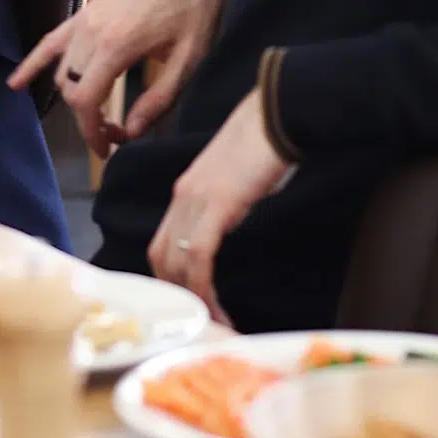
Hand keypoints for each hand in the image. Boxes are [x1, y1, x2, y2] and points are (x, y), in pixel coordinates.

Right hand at [8, 0, 229, 158]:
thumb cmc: (195, 5)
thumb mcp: (190, 59)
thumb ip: (159, 100)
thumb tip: (130, 132)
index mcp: (117, 44)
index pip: (85, 101)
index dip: (93, 133)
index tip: (108, 150)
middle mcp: (92, 32)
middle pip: (72, 91)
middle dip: (88, 120)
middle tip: (116, 135)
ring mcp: (85, 20)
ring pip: (63, 72)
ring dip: (75, 99)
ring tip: (101, 116)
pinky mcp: (86, 12)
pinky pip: (51, 42)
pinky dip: (33, 64)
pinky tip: (15, 83)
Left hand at [149, 89, 290, 323]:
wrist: (276, 113)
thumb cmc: (264, 144)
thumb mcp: (236, 180)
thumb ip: (225, 204)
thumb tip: (229, 226)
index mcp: (186, 191)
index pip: (164, 243)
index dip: (172, 278)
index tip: (192, 303)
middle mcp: (182, 197)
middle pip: (160, 257)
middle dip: (177, 296)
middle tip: (201, 322)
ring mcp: (195, 200)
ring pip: (175, 262)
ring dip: (193, 300)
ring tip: (214, 324)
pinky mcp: (215, 206)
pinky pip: (199, 257)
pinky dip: (204, 288)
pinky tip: (218, 306)